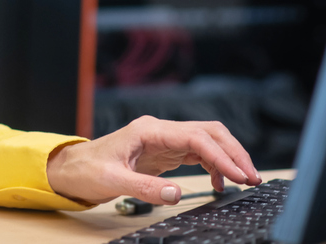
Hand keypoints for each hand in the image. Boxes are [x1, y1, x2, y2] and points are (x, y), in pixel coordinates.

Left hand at [46, 115, 260, 204]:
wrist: (72, 168)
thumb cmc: (88, 169)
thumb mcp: (113, 180)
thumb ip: (145, 187)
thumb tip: (178, 194)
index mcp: (149, 131)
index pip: (196, 136)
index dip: (221, 155)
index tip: (239, 174)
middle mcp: (160, 131)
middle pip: (208, 132)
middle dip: (233, 152)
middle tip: (253, 177)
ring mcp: (164, 140)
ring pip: (207, 141)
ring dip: (228, 158)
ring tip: (245, 180)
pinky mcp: (165, 152)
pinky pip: (198, 154)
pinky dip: (214, 166)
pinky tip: (220, 183)